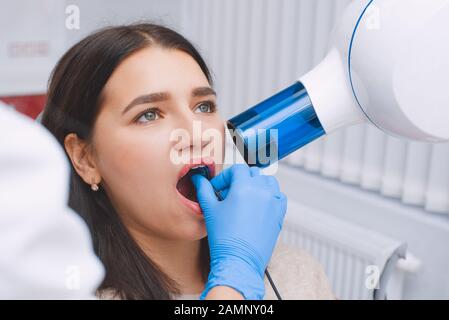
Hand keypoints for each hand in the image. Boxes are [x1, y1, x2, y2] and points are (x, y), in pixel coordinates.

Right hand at [191, 164, 286, 299]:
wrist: (239, 262)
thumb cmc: (224, 238)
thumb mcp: (210, 210)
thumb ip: (204, 190)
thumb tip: (198, 179)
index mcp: (244, 187)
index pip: (237, 169)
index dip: (225, 177)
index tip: (218, 188)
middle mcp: (262, 191)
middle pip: (252, 173)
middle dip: (239, 180)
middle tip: (228, 194)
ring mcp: (274, 202)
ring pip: (268, 182)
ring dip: (256, 184)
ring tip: (244, 198)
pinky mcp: (280, 214)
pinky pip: (278, 196)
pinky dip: (269, 196)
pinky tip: (257, 207)